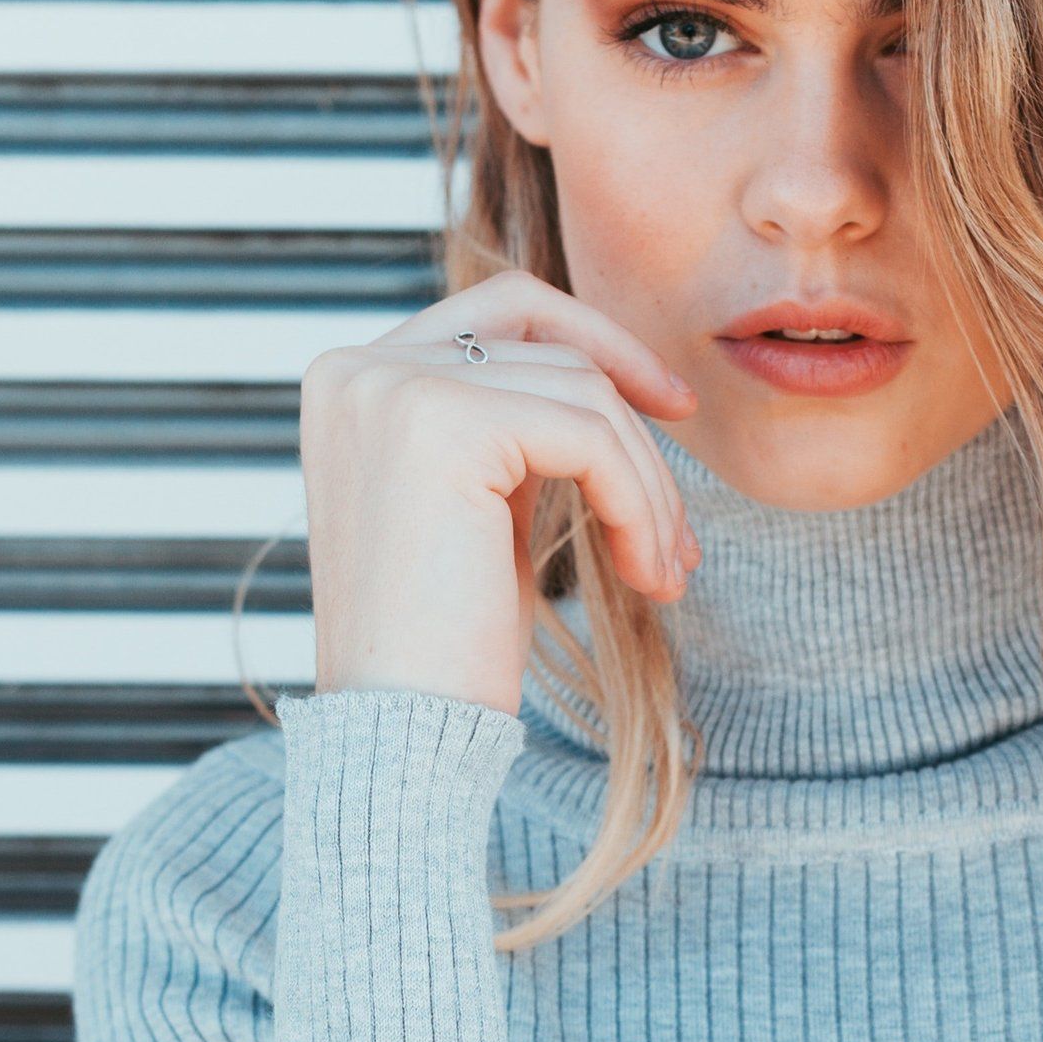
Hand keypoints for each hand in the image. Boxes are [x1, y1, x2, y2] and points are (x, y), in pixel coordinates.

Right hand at [298, 268, 701, 715]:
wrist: (401, 732)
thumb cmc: (447, 641)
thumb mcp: (480, 505)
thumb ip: (514, 427)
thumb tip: (609, 375)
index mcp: (354, 378)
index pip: (502, 309)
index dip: (598, 344)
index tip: (670, 408)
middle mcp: (357, 367)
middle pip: (548, 338)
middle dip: (636, 406)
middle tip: (688, 491)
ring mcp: (392, 387)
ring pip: (584, 392)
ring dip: (648, 486)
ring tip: (664, 571)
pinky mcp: (441, 421)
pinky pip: (590, 437)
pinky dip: (639, 503)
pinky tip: (647, 574)